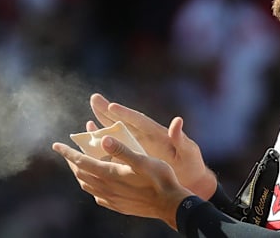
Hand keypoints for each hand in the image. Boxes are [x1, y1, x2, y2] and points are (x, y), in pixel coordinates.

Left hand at [52, 136, 192, 229]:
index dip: (68, 153)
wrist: (170, 204)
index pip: (82, 162)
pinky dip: (91, 185)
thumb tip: (103, 139)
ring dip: (81, 173)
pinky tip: (97, 182)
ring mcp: (112, 199)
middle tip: (68, 151)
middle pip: (81, 174)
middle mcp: (107, 188)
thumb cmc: (159, 179)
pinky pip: (97, 195)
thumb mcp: (142, 159)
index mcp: (110, 174)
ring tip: (81, 164)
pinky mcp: (118, 206)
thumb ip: (122, 149)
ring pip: (87, 185)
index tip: (56, 145)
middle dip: (72, 161)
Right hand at [86, 93, 216, 199]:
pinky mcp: (133, 158)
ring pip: (116, 134)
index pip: (139, 121)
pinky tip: (92, 143)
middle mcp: (144, 137)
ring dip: (103, 127)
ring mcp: (137, 147)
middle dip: (108, 111)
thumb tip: (177, 121)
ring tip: (88, 118)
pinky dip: (104, 147)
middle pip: (123, 121)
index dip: (126, 114)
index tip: (112, 106)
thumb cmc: (191, 164)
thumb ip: (181, 139)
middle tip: (94, 98)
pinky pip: (115, 150)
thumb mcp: (189, 152)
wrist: (190, 180)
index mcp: (157, 133)